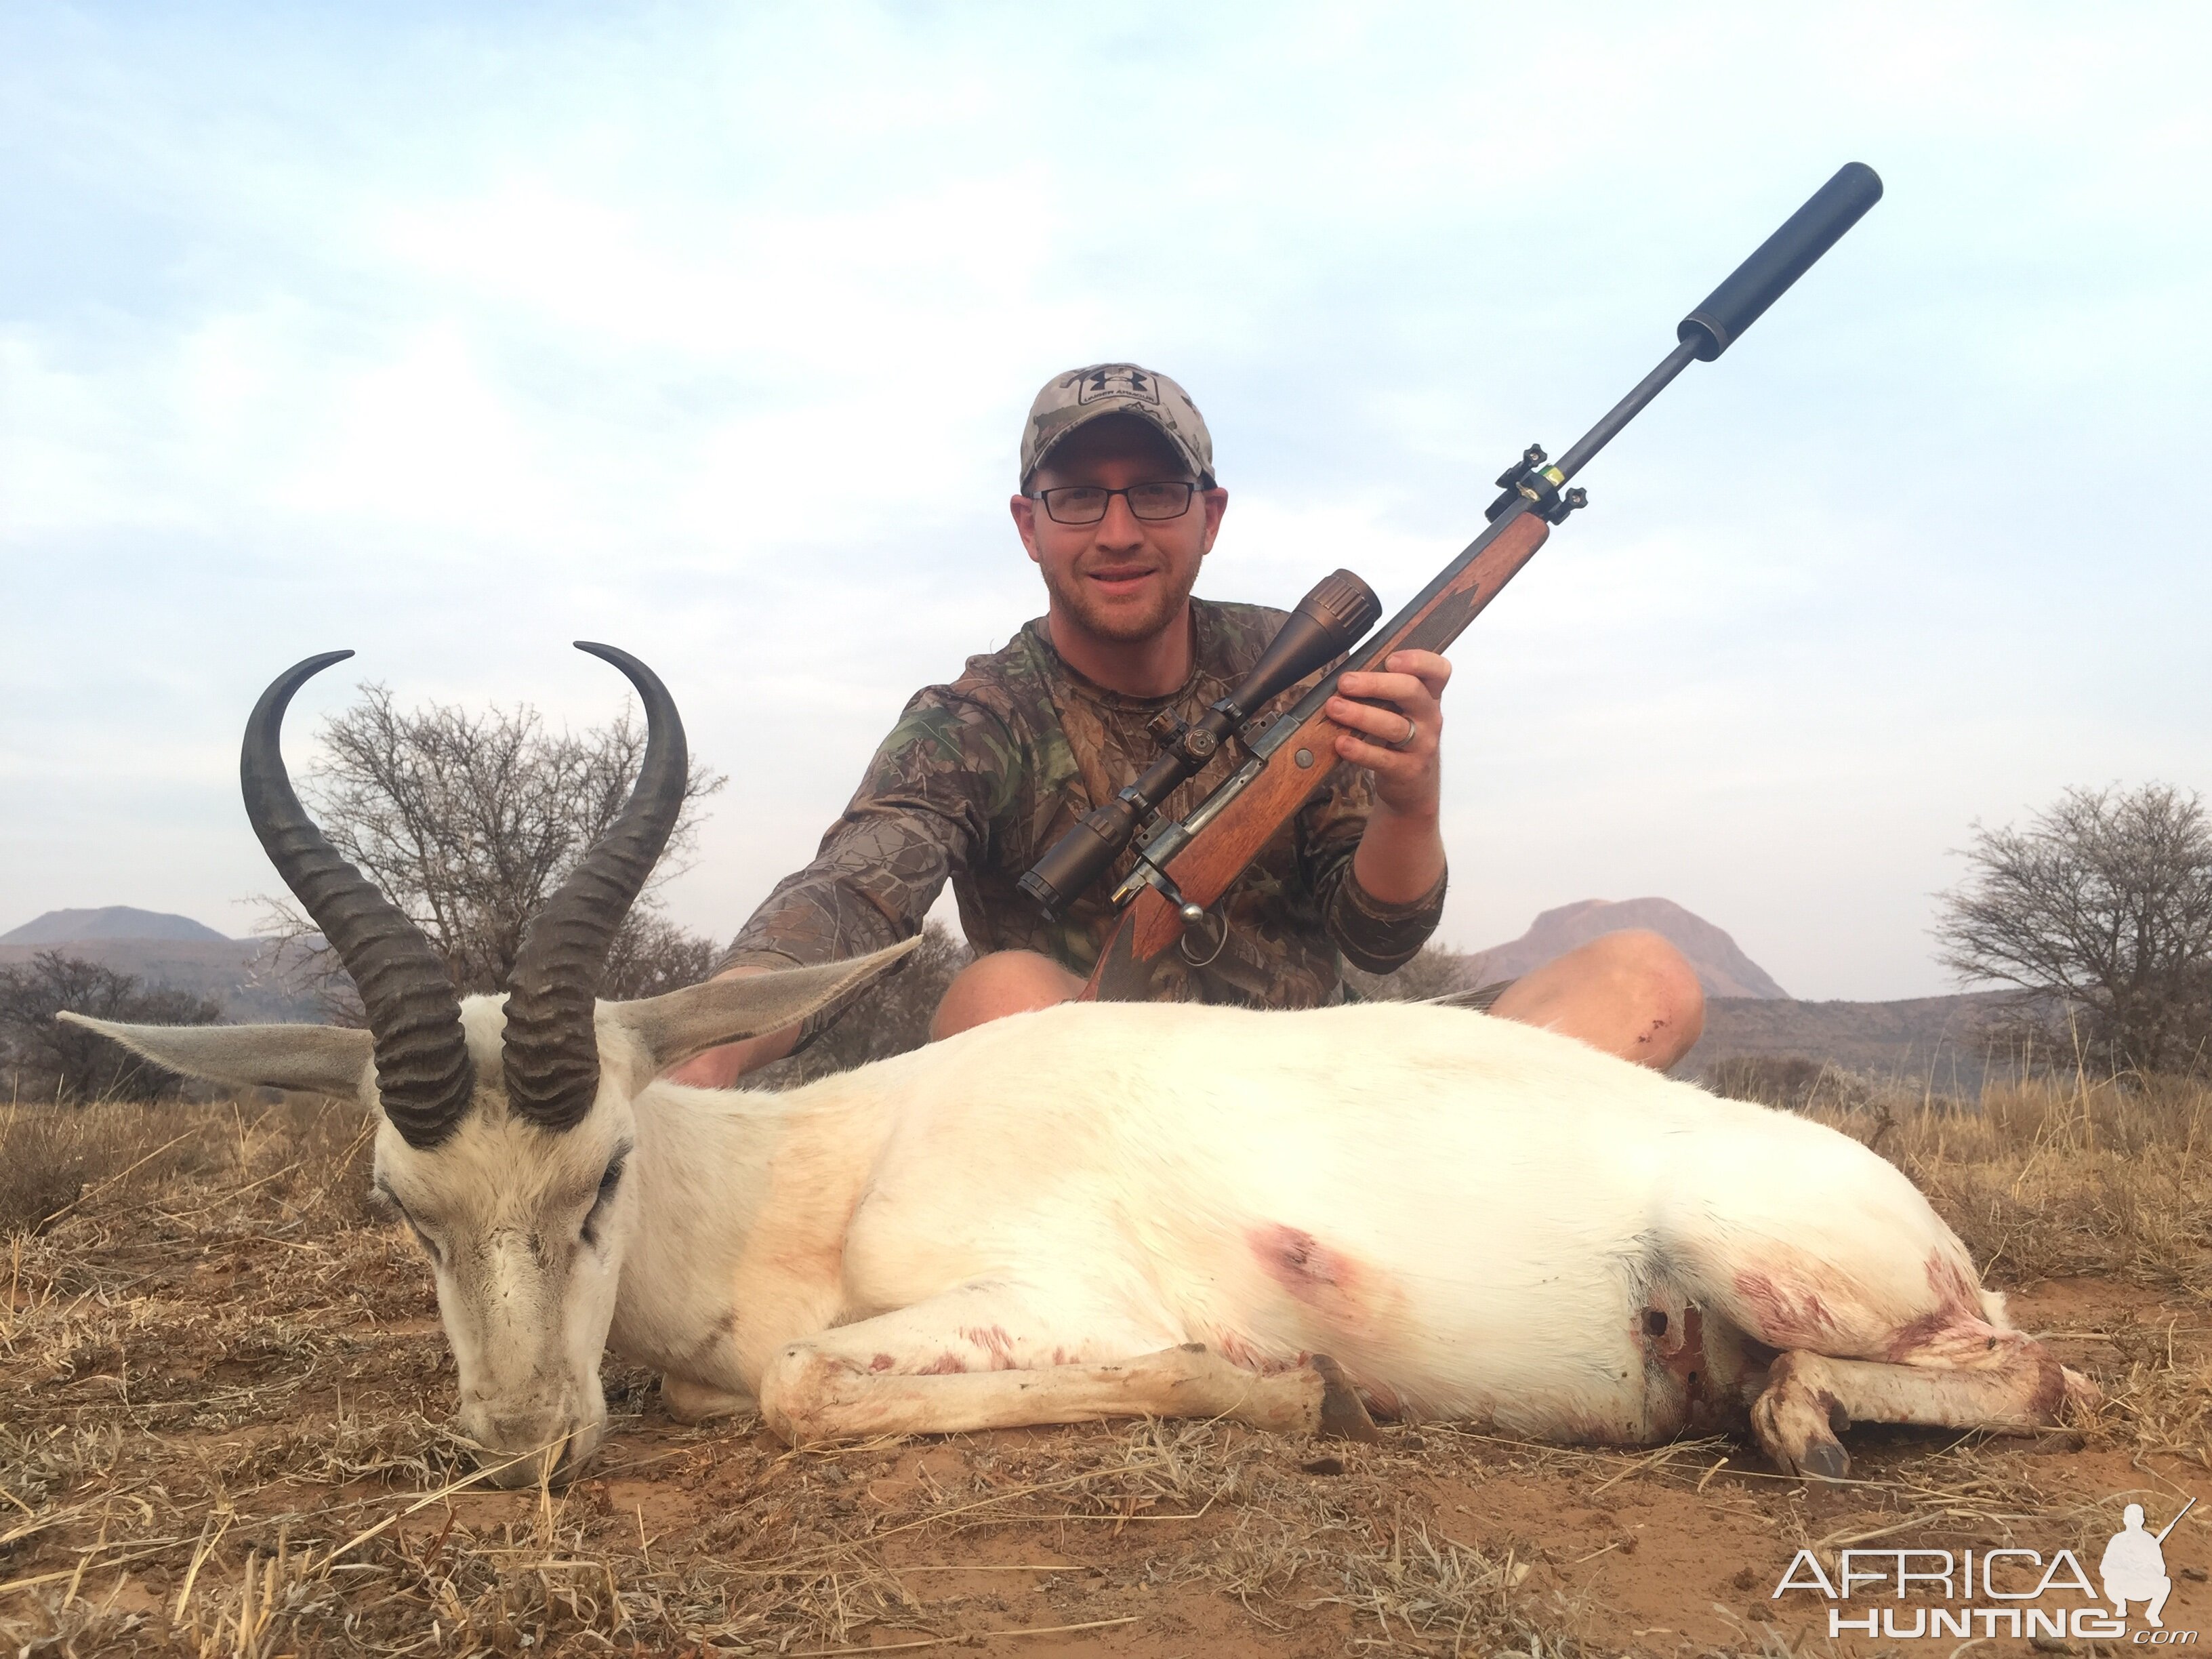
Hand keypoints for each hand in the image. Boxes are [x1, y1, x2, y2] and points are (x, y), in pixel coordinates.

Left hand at [1327, 649, 1449, 819]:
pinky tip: (1341, 743)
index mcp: (1429, 696)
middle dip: (1376, 684)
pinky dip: (1360, 750)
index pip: (1438, 670)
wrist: (1414, 787)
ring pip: (1394, 725)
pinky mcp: (1407, 770)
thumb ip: (1385, 691)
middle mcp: (1430, 718)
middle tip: (1345, 682)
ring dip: (1361, 714)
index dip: (1418, 660)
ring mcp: (1422, 745)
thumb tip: (1349, 674)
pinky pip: (1382, 758)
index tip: (1390, 660)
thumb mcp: (1402, 711)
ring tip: (1335, 708)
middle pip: (1411, 691)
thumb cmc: (1401, 739)